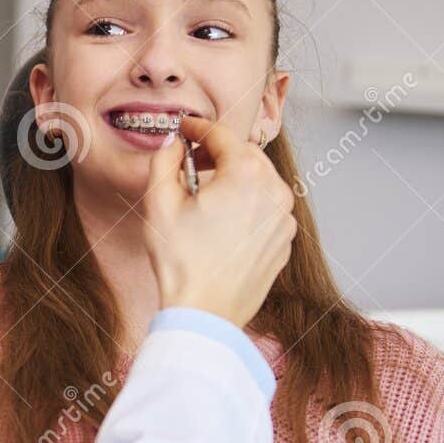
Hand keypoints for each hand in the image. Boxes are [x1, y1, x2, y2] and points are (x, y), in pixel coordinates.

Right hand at [139, 116, 295, 327]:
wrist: (204, 314)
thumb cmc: (182, 263)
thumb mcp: (159, 204)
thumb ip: (164, 161)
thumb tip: (174, 144)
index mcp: (247, 175)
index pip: (222, 135)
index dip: (199, 128)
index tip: (185, 128)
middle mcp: (275, 192)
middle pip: (246, 154)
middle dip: (219, 152)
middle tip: (192, 162)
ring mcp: (284, 219)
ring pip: (260, 181)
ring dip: (235, 178)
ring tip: (206, 195)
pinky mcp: (284, 242)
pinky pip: (267, 208)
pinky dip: (247, 204)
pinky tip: (222, 222)